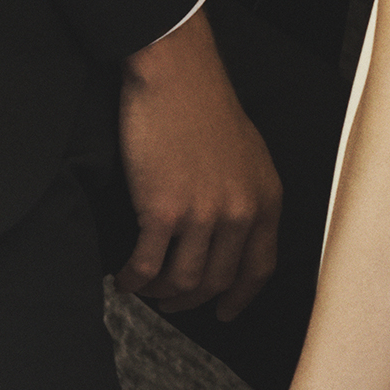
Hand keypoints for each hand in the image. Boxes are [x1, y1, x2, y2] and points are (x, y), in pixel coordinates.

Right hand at [117, 10, 282, 320]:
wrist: (176, 76)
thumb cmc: (204, 106)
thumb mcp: (247, 155)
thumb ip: (246, 195)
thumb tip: (232, 232)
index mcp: (265, 199)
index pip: (259, 268)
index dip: (240, 297)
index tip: (224, 312)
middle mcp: (240, 212)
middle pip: (216, 281)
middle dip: (190, 300)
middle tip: (169, 302)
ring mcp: (203, 214)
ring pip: (182, 281)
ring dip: (159, 293)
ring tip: (143, 288)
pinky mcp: (163, 210)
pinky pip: (148, 265)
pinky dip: (134, 278)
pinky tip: (124, 276)